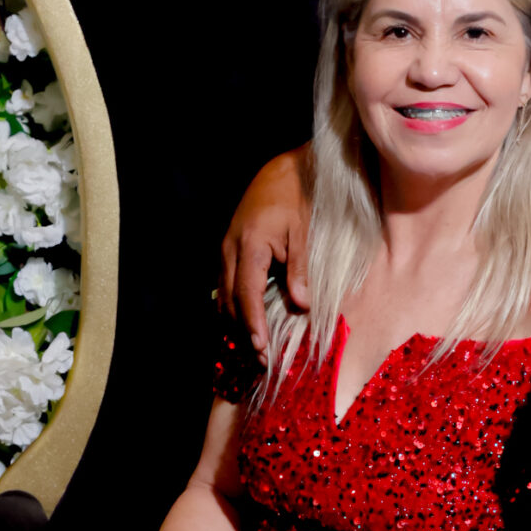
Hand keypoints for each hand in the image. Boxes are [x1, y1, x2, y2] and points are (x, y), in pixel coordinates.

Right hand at [218, 146, 310, 362]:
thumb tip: (301, 307)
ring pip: (224, 295)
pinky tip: (246, 322)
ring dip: (236, 322)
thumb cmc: (299, 198)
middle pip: (230, 300)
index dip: (252, 324)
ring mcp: (226, 249)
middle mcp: (230, 248)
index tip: (259, 349)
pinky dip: (234, 306)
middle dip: (243, 331)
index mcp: (251, 244)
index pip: (247, 293)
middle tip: (260, 361)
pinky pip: (226, 285)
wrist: (283, 169)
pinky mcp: (229, 249)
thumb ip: (301, 269)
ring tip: (252, 349)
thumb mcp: (306, 232)